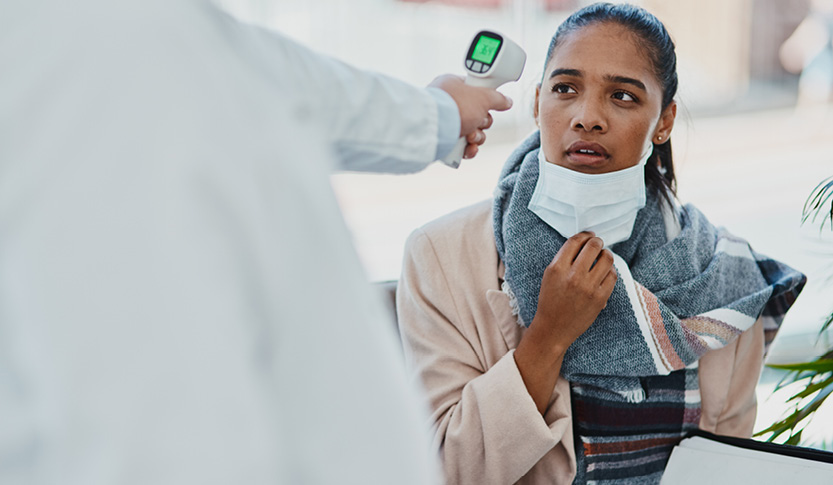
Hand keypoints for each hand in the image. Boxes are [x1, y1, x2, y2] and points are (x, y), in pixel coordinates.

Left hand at [428, 74, 512, 158]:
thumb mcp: (483, 97)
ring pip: (471, 132)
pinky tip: (468, 149)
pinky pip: (461, 146)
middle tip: (476, 121)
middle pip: (477, 115)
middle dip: (482, 123)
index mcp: (454, 86)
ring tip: (470, 137)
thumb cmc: (455, 105)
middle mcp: (448, 103)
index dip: (485, 101)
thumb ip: (498, 99)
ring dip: (477, 137)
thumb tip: (507, 101)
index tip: (488, 105)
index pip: (476, 92)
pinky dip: (468, 149)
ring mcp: (444, 122)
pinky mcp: (442, 140)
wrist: (434, 127)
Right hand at [531, 232, 617, 352]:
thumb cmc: (550, 300)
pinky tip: (606, 271)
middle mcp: (573, 276)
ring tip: (603, 256)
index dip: (584, 234)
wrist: (554, 328)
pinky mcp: (600, 298)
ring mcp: (588, 287)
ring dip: (606, 254)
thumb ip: (563, 258)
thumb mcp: (549, 276)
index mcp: (557, 268)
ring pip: (607, 259)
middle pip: (593, 246)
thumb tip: (584, 242)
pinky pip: (613, 275)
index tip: (588, 235)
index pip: (575, 241)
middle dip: (597, 241)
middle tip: (597, 243)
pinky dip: (611, 270)